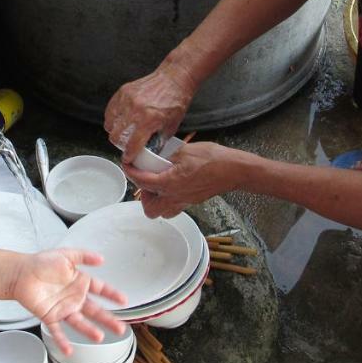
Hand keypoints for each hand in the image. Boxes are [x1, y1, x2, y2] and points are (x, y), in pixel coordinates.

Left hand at [9, 249, 128, 355]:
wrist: (21, 272)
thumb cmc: (42, 262)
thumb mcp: (66, 254)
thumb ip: (84, 256)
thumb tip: (101, 259)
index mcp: (81, 282)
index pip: (101, 290)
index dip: (112, 295)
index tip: (124, 301)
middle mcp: (75, 298)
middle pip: (95, 310)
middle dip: (108, 319)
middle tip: (120, 328)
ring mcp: (63, 309)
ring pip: (80, 322)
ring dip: (89, 330)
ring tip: (100, 337)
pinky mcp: (50, 316)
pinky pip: (57, 331)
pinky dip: (63, 341)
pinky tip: (69, 350)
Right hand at [104, 62, 197, 161]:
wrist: (174, 79)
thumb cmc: (175, 101)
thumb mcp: (172, 126)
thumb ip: (159, 140)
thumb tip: (149, 152)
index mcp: (149, 120)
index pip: (132, 144)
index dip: (129, 155)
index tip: (127, 158)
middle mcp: (135, 110)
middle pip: (116, 136)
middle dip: (119, 145)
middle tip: (125, 145)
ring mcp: (127, 99)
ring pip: (110, 124)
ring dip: (115, 132)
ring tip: (122, 133)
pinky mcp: (123, 92)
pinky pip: (110, 110)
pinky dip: (112, 118)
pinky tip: (119, 121)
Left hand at [123, 141, 239, 218]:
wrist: (235, 170)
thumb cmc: (213, 159)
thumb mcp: (186, 150)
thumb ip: (167, 154)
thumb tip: (156, 153)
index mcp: (171, 183)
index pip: (142, 181)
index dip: (131, 172)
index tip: (126, 164)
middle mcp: (176, 196)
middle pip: (150, 208)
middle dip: (143, 195)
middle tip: (145, 178)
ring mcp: (185, 201)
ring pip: (162, 212)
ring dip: (155, 200)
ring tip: (157, 184)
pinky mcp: (192, 201)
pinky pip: (174, 207)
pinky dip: (168, 200)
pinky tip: (172, 185)